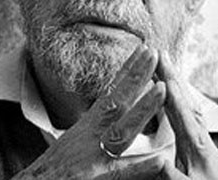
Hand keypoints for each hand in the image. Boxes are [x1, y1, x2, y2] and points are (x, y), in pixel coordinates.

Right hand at [13, 45, 168, 179]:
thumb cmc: (55, 172)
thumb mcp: (75, 142)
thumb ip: (96, 127)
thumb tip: (116, 110)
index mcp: (88, 127)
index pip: (111, 93)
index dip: (128, 71)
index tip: (145, 49)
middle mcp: (90, 137)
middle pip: (116, 101)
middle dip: (136, 76)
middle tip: (154, 52)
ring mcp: (94, 158)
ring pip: (122, 131)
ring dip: (142, 109)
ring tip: (162, 89)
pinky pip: (122, 173)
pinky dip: (141, 167)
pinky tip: (161, 159)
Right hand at [155, 51, 217, 179]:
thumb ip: (173, 177)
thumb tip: (156, 161)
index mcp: (196, 145)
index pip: (178, 108)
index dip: (168, 84)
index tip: (158, 61)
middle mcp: (201, 137)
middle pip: (184, 100)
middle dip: (171, 76)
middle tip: (161, 52)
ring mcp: (204, 141)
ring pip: (188, 106)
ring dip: (177, 86)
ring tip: (166, 68)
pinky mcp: (204, 148)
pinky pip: (190, 117)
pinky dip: (181, 102)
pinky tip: (178, 101)